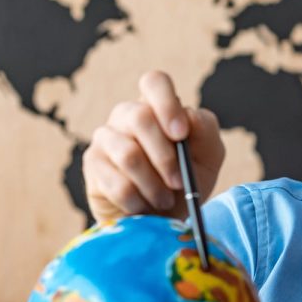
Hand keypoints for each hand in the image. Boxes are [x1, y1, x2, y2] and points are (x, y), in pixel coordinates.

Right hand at [82, 70, 225, 222]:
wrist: (161, 219)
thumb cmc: (186, 182)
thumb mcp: (208, 157)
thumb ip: (205, 130)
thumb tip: (188, 115)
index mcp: (157, 106)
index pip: (155, 82)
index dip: (167, 104)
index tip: (180, 134)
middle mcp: (127, 115)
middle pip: (140, 117)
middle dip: (165, 157)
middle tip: (179, 183)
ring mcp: (106, 137)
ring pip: (128, 154)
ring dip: (154, 185)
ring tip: (165, 200)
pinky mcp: (93, 163)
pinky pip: (117, 183)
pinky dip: (137, 201)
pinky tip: (143, 207)